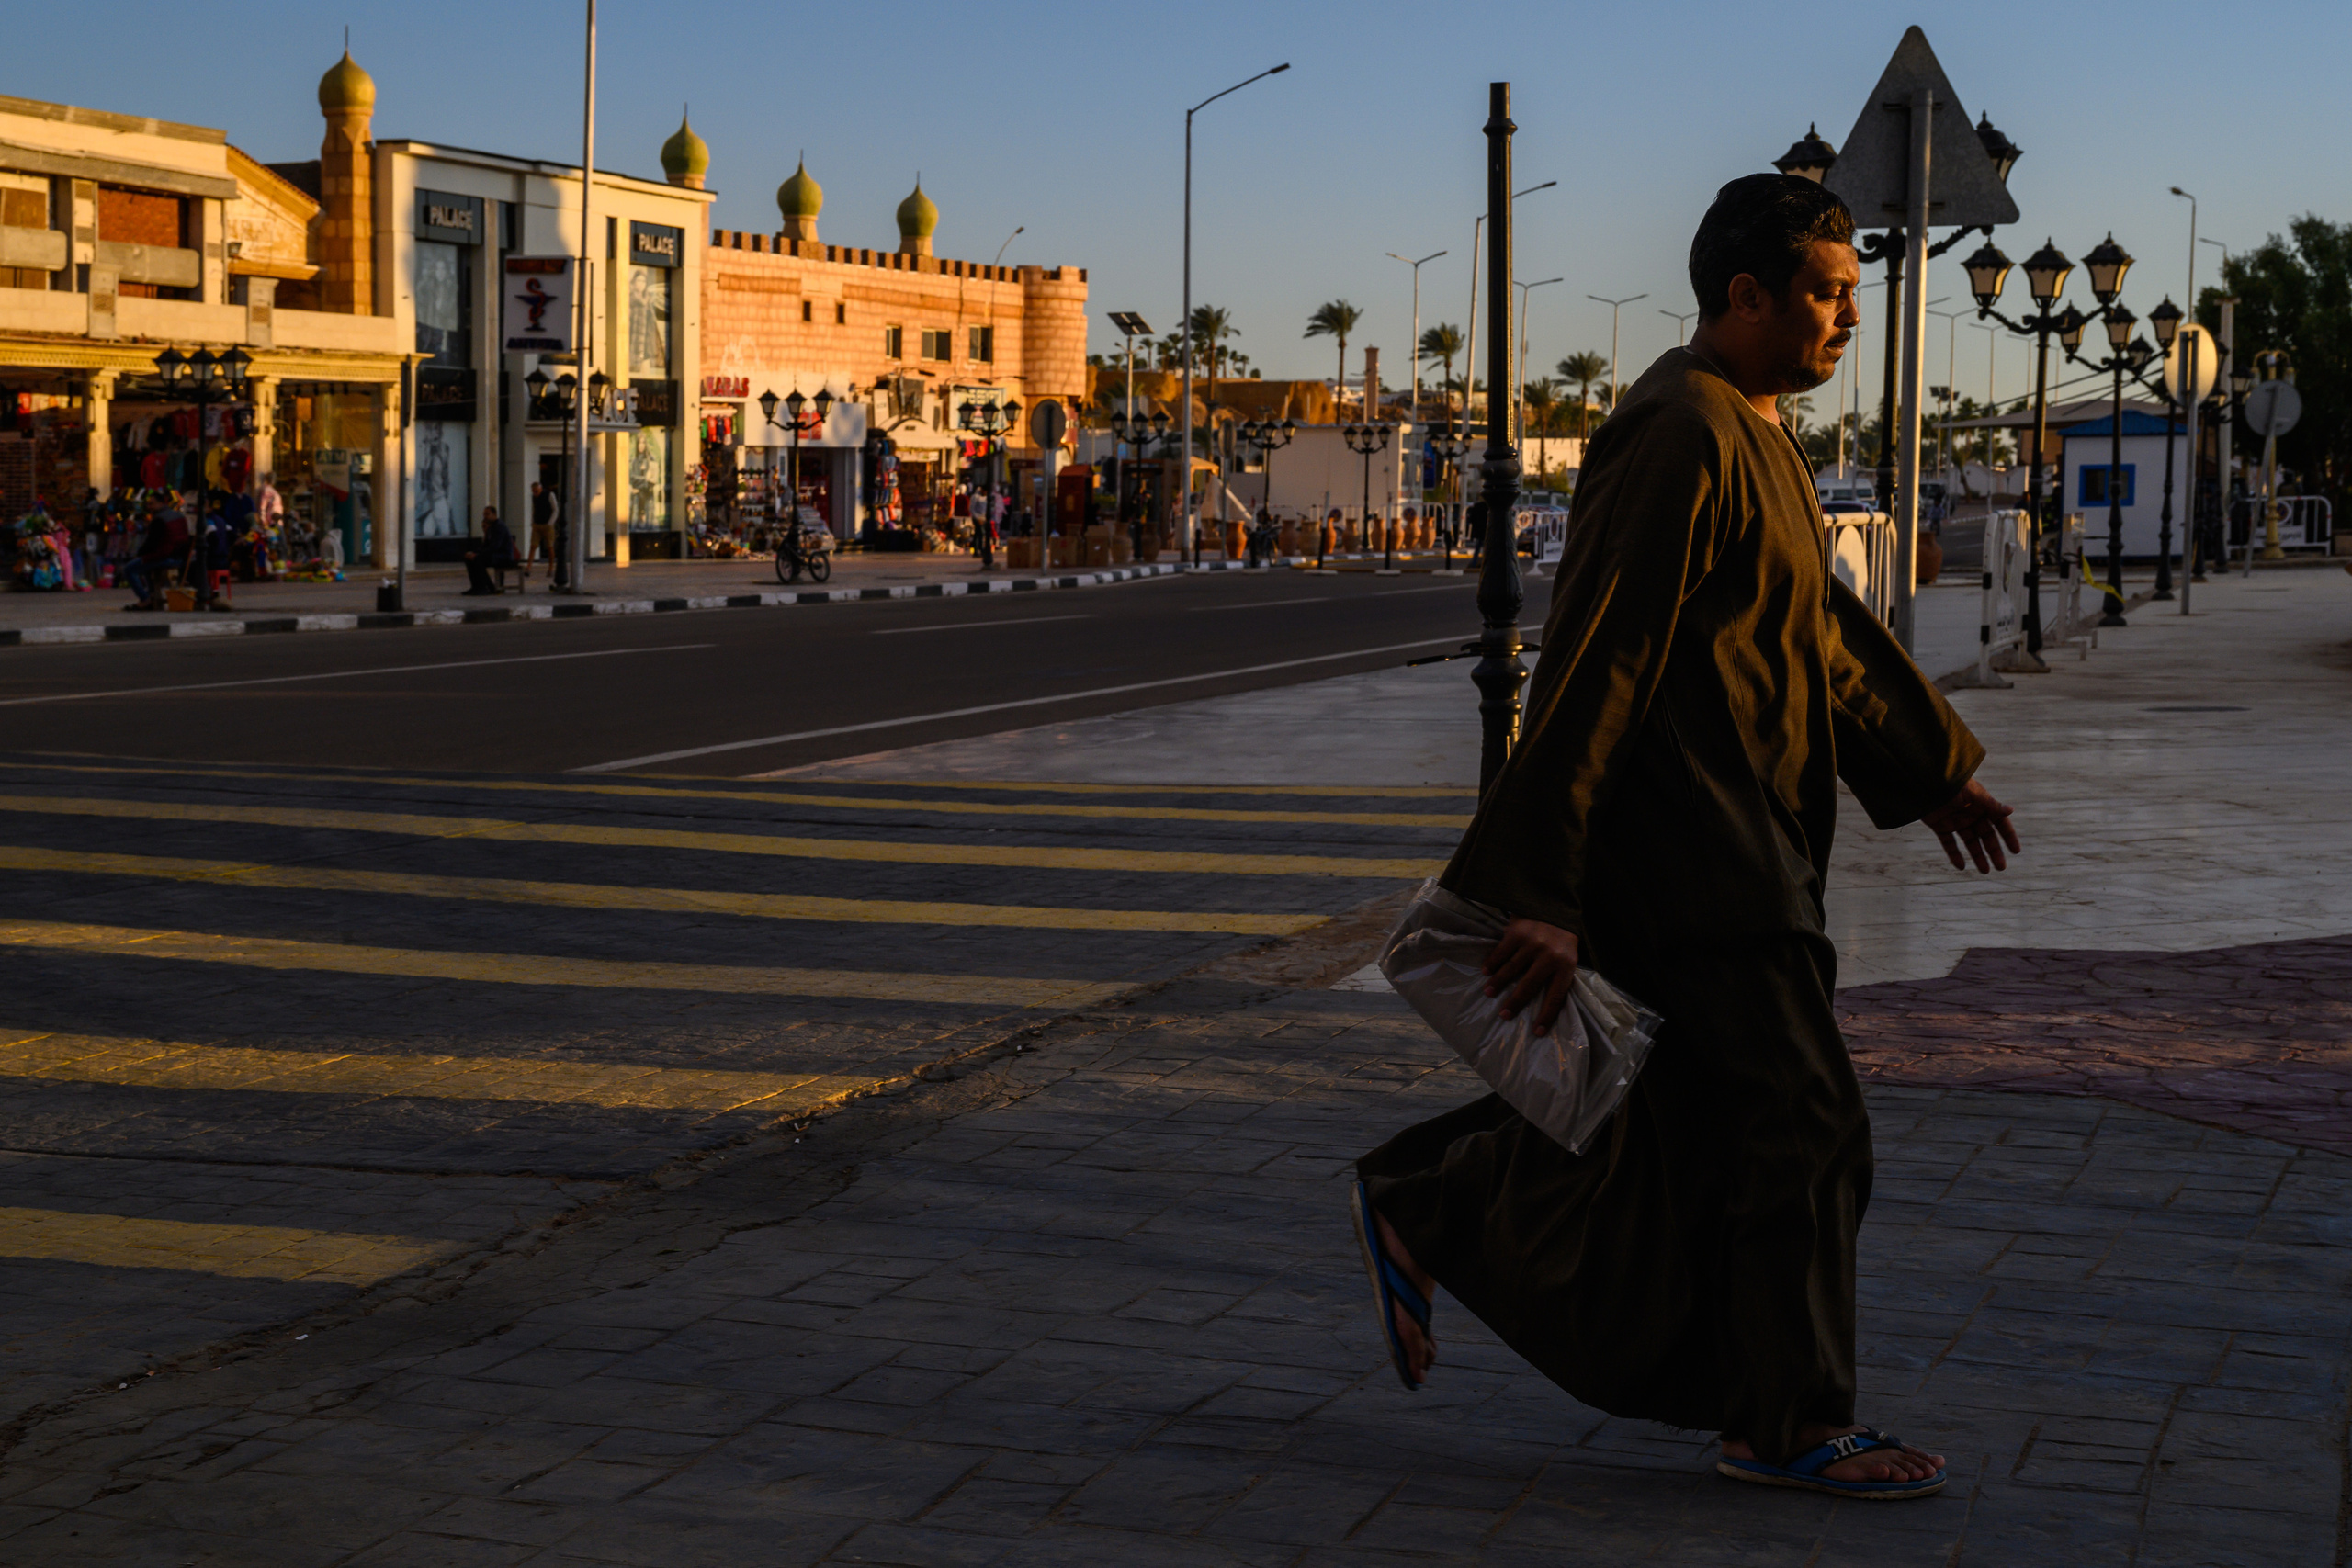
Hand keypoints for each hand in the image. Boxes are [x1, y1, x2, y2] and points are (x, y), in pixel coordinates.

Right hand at [1483, 919, 1580, 1036]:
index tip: (1537, 1032)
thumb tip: (1543, 1004)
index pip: (1556, 996)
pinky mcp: (1517, 932)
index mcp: (1566, 965)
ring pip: (1511, 970)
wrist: (1554, 904)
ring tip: (1488, 992)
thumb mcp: (1568, 956)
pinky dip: (1492, 963)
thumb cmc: (1561, 937)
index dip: (1546, 1015)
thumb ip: (1558, 975)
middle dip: (1515, 1003)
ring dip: (1498, 983)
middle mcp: (1550, 956)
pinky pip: (1501, 952)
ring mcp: (1533, 944)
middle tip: (1504, 1015)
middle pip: (1529, 986)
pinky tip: (1486, 971)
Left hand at [1921, 778, 2019, 873]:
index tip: (2015, 851)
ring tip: (1985, 871)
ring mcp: (1956, 821)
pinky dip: (1954, 855)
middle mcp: (1971, 814)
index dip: (2008, 836)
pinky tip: (1961, 866)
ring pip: (1970, 842)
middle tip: (2001, 868)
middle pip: (1986, 836)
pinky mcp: (1940, 826)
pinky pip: (1949, 843)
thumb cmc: (1950, 782)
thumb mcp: (1971, 793)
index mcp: (1982, 804)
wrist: (1922, 781)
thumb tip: (2011, 810)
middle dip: (1994, 851)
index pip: (1999, 823)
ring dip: (1977, 856)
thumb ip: (1990, 803)